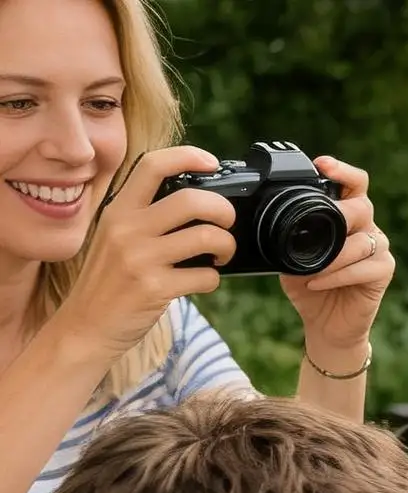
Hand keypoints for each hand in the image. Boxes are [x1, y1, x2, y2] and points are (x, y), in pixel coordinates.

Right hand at [52, 146, 237, 361]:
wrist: (86, 326)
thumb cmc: (108, 283)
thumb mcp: (114, 238)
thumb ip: (143, 219)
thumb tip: (192, 207)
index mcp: (117, 209)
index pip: (152, 165)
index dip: (187, 157)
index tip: (211, 162)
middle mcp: (127, 229)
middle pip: (191, 200)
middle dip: (223, 210)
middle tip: (228, 223)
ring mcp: (140, 258)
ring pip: (205, 237)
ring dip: (226, 246)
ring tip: (221, 255)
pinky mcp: (154, 288)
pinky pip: (205, 277)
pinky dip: (214, 279)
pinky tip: (205, 281)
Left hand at [279, 157, 393, 365]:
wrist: (327, 326)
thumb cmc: (310, 287)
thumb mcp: (291, 254)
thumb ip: (291, 234)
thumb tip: (267, 217)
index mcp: (348, 216)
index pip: (355, 183)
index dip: (342, 171)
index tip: (322, 166)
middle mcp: (368, 228)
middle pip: (361, 207)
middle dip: (338, 216)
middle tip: (315, 229)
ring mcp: (380, 250)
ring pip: (360, 242)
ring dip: (331, 257)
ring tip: (309, 271)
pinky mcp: (383, 272)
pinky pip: (362, 267)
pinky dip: (337, 275)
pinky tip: (317, 283)